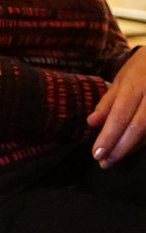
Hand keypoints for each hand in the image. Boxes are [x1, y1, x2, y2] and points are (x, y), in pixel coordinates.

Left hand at [89, 50, 145, 166]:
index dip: (109, 136)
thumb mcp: (122, 79)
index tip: (96, 154)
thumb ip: (108, 101)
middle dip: (120, 148)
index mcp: (135, 85)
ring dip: (131, 148)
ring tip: (114, 159)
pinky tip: (131, 149)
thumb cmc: (142, 68)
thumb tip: (91, 123)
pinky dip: (143, 142)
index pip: (120, 115)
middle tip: (104, 163)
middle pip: (137, 127)